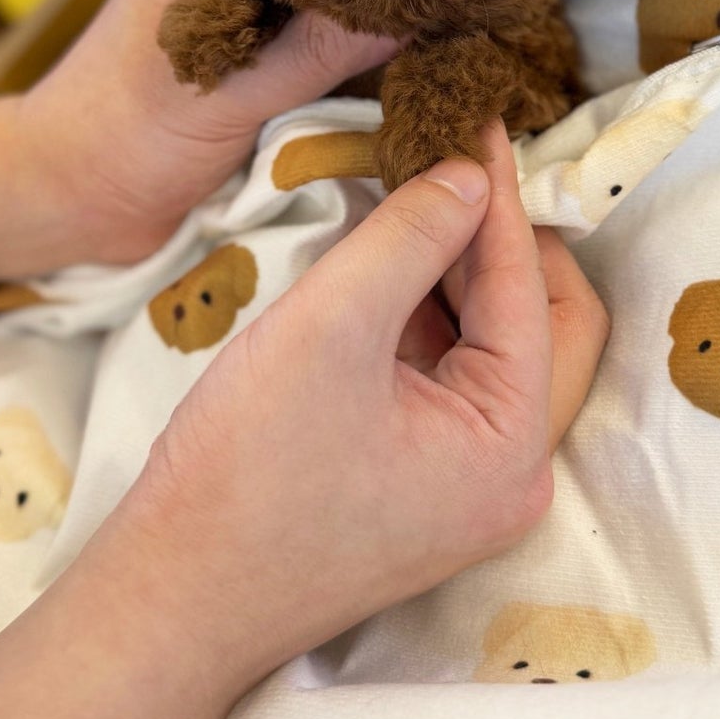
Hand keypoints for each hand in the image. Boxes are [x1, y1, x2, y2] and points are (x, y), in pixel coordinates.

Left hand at [0, 0, 399, 269]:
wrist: (65, 207)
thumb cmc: (117, 136)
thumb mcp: (222, 94)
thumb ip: (312, 54)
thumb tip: (413, 11)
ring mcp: (254, 18)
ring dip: (383, 0)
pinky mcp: (266, 69)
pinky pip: (330, 48)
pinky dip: (370, 50)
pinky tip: (427, 48)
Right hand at [121, 123, 608, 689]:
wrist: (172, 598)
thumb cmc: (245, 471)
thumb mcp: (329, 327)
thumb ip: (411, 236)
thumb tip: (471, 174)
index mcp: (511, 447)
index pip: (531, 292)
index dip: (501, 198)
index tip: (474, 120)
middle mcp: (514, 476)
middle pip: (547, 325)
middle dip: (503, 239)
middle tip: (453, 161)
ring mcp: (471, 489)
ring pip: (498, 351)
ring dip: (464, 276)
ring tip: (413, 198)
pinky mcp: (427, 489)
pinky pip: (454, 384)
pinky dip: (430, 320)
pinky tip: (386, 267)